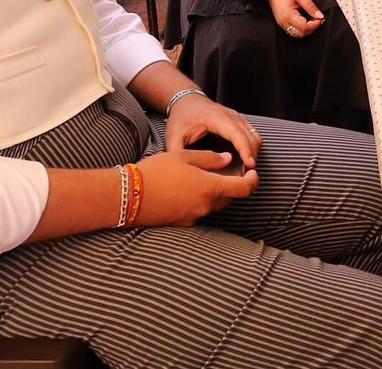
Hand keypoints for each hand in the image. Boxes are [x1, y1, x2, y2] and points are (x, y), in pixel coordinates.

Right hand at [135, 148, 258, 225]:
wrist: (128, 196)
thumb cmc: (156, 171)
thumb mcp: (184, 157)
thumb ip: (210, 159)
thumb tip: (227, 160)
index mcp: (210, 187)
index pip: (244, 188)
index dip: (253, 180)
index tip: (253, 172)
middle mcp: (206, 205)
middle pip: (229, 197)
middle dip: (231, 185)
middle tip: (223, 170)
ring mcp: (194, 216)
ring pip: (213, 205)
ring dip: (213, 193)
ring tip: (200, 177)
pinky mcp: (182, 223)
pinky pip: (198, 211)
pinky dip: (199, 200)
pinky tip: (185, 189)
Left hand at [166, 91, 260, 168]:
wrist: (186, 100)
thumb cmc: (181, 117)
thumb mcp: (174, 136)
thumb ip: (178, 154)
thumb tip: (185, 172)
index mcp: (216, 118)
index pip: (236, 134)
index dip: (245, 149)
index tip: (250, 165)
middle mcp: (230, 115)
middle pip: (250, 136)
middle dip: (251, 155)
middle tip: (245, 175)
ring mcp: (237, 117)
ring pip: (254, 135)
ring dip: (252, 152)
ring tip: (244, 169)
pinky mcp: (239, 120)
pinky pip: (252, 134)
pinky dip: (251, 147)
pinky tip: (243, 159)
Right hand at [269, 0, 322, 38]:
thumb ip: (311, 7)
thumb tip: (319, 15)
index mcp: (288, 15)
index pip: (304, 27)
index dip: (315, 25)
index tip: (320, 19)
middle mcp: (284, 22)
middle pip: (301, 33)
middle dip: (312, 29)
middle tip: (318, 20)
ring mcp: (282, 24)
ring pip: (297, 34)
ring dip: (306, 30)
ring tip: (313, 21)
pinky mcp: (282, 23)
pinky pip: (292, 31)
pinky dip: (301, 29)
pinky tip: (305, 23)